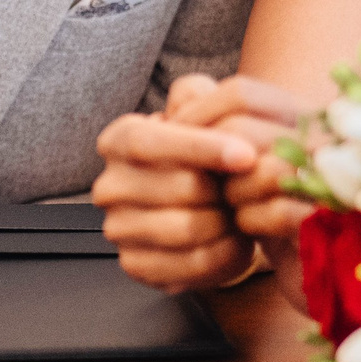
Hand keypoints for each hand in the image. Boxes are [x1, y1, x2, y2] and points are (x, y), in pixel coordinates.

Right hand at [92, 75, 268, 291]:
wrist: (207, 206)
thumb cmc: (205, 155)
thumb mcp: (202, 114)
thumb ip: (197, 95)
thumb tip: (195, 99)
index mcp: (118, 141)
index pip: (149, 142)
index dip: (200, 147)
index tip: (246, 154)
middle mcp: (109, 185)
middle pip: (177, 188)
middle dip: (224, 189)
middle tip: (250, 187)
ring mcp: (119, 229)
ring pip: (187, 228)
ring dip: (227, 221)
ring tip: (242, 211)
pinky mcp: (136, 265)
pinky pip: (191, 264)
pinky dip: (224, 254)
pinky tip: (236, 240)